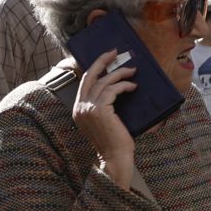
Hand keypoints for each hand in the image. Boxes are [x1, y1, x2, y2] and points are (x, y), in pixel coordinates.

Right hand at [71, 48, 137, 181]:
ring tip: (132, 72)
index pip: (85, 81)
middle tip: (115, 53)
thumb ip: (102, 105)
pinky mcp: (100, 110)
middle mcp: (80, 107)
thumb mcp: (103, 120)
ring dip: (120, 74)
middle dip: (103, 60)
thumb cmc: (113, 141)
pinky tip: (132, 87)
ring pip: (104, 81)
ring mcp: (88, 108)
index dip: (96, 67)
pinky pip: (112, 90)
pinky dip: (124, 85)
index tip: (107, 58)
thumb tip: (114, 85)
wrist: (114, 157)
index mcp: (78, 109)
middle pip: (90, 75)